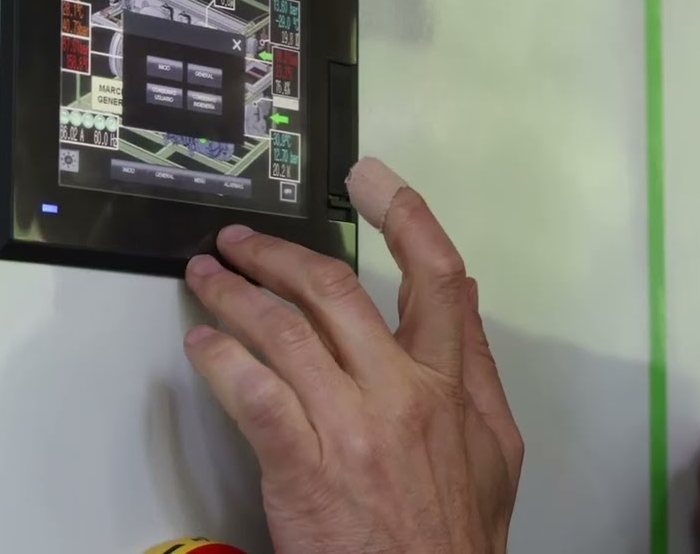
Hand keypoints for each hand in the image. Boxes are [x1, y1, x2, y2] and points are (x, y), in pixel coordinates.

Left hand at [181, 157, 522, 553]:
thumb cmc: (457, 537)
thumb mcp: (496, 450)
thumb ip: (479, 370)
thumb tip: (465, 300)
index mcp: (451, 385)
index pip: (436, 279)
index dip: (407, 217)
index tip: (373, 180)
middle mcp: (401, 392)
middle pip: (335, 292)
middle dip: (278, 254)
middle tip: (243, 240)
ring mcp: (350, 426)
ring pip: (284, 331)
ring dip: (234, 295)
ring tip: (206, 278)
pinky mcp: (303, 466)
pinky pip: (252, 393)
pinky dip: (220, 359)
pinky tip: (202, 347)